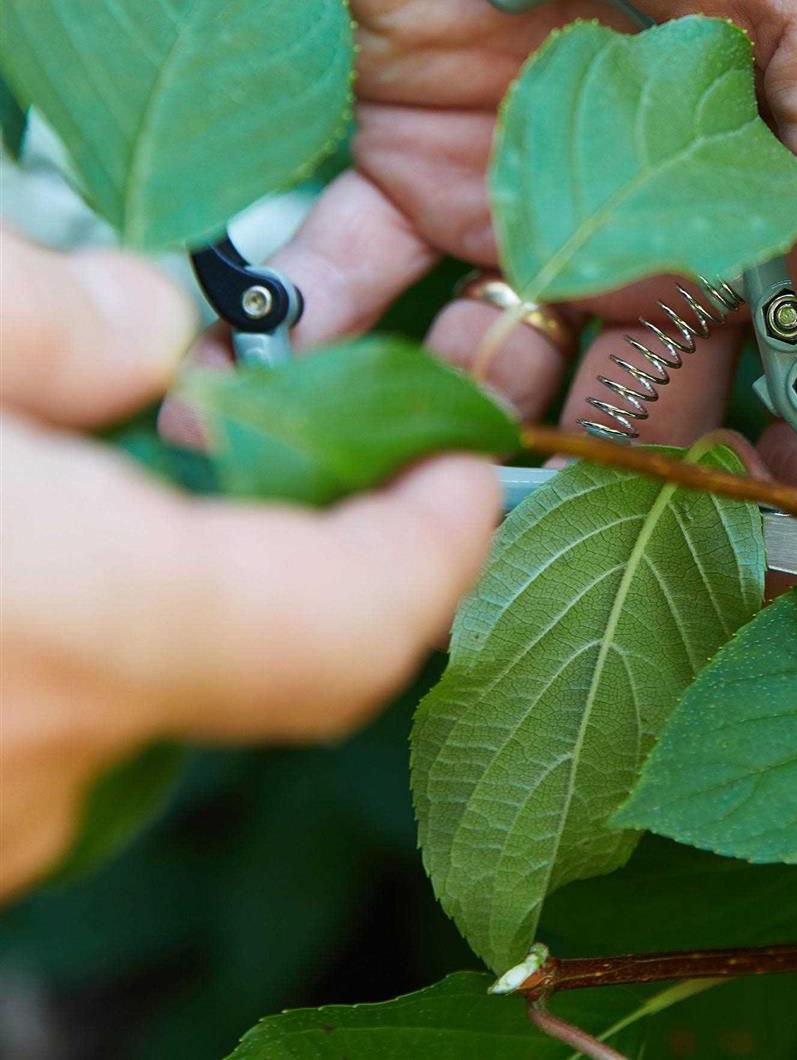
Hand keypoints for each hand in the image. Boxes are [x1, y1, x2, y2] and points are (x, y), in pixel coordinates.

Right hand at [0, 229, 497, 897]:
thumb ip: (53, 318)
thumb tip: (146, 326)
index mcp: (84, 625)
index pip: (353, 622)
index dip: (438, 547)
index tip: (463, 465)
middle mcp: (50, 765)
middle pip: (262, 654)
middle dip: (282, 537)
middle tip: (256, 427)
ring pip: (141, 696)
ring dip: (154, 586)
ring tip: (88, 472)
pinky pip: (48, 731)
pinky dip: (65, 643)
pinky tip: (15, 553)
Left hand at [261, 0, 796, 439]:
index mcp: (780, 184)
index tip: (782, 502)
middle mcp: (661, 213)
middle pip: (657, 378)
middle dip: (631, 433)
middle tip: (603, 443)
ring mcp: (530, 197)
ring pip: (516, 348)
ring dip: (488, 388)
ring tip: (480, 358)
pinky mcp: (407, 155)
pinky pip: (366, 265)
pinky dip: (331, 316)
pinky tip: (307, 338)